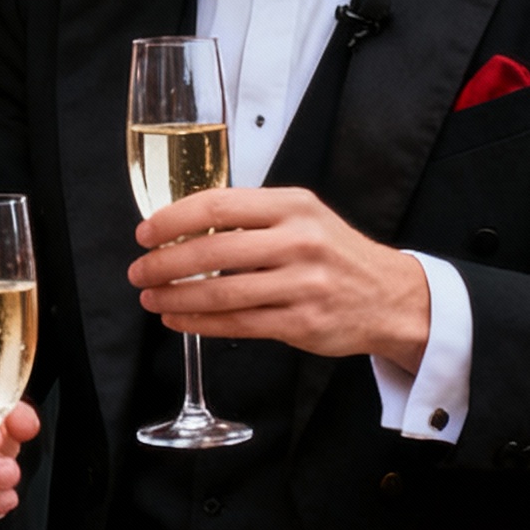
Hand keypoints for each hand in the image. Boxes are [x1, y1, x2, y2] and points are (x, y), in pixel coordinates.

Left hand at [129, 186, 430, 366]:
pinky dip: (199, 323)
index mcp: (293, 206)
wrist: (390, 296)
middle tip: (139, 270)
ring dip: (175, 297)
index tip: (145, 233)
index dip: (172, 220)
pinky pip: (237, 323)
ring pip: (220, 293)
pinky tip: (178, 319)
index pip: (218, 206)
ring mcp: (303, 283)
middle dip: (164, 263)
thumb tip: (182, 225)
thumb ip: (251, 217)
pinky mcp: (302, 322)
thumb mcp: (302, 217)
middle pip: (212, 252)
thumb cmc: (334, 254)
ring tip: (150, 297)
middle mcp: (299, 241)